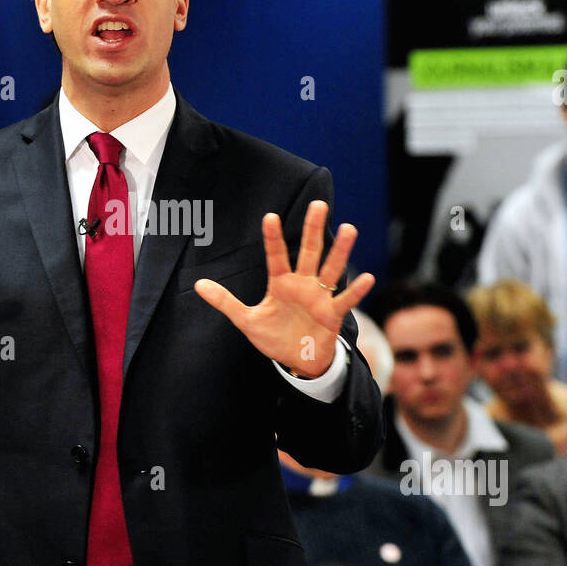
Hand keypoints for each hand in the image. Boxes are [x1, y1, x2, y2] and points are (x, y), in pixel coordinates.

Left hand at [194, 200, 375, 377]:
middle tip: (318, 204)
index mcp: (281, 283)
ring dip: (340, 251)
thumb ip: (226, 302)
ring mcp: (320, 298)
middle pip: (309, 252)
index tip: (270, 217)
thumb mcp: (246, 320)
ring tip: (350, 228)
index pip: (276, 256)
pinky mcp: (333, 315)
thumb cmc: (274, 337)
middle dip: (313, 230)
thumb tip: (198, 284)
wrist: (297, 360)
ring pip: (331, 270)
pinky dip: (356, 290)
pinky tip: (368, 278)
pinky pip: (346, 300)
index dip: (273, 239)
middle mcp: (303, 284)